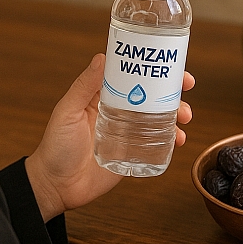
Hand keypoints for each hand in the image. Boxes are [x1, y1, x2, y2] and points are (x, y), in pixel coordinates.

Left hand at [25, 53, 194, 221]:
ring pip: (159, 116)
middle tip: (186, 85)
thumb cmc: (56, 146)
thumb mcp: (68, 111)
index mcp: (102, 96)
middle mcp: (118, 110)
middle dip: (172, 88)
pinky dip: (172, 138)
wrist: (57, 186)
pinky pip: (157, 142)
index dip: (151, 67)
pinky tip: (179, 138)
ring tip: (185, 117)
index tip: (169, 62)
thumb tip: (101, 57)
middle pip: (151, 93)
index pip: (131, 74)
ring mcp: (127, 132)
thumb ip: (84, 86)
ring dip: (176, 112)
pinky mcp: (133, 152)